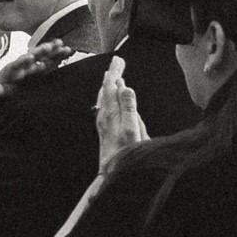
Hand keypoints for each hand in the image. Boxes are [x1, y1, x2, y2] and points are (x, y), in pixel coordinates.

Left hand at [0, 40, 73, 134]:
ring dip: (50, 51)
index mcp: (8, 74)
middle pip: (30, 58)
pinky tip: (67, 50)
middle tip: (48, 46)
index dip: (22, 62)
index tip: (29, 57)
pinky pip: (49, 62)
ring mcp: (30, 68)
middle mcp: (20, 68)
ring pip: (41, 58)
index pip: (15, 66)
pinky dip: (57, 56)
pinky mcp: (38, 71)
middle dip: (39, 52)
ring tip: (61, 44)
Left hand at [94, 55, 145, 170]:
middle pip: (107, 89)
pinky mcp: (106, 131)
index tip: (119, 58)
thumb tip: (124, 85)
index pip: (111, 85)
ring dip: (109, 85)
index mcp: (110, 113)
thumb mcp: (132, 130)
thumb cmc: (126, 155)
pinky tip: (109, 98)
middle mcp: (104, 116)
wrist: (114, 177)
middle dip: (112, 75)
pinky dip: (108, 97)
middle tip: (117, 61)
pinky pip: (106, 107)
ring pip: (105, 98)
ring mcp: (104, 124)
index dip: (115, 71)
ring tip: (112, 75)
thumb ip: (128, 107)